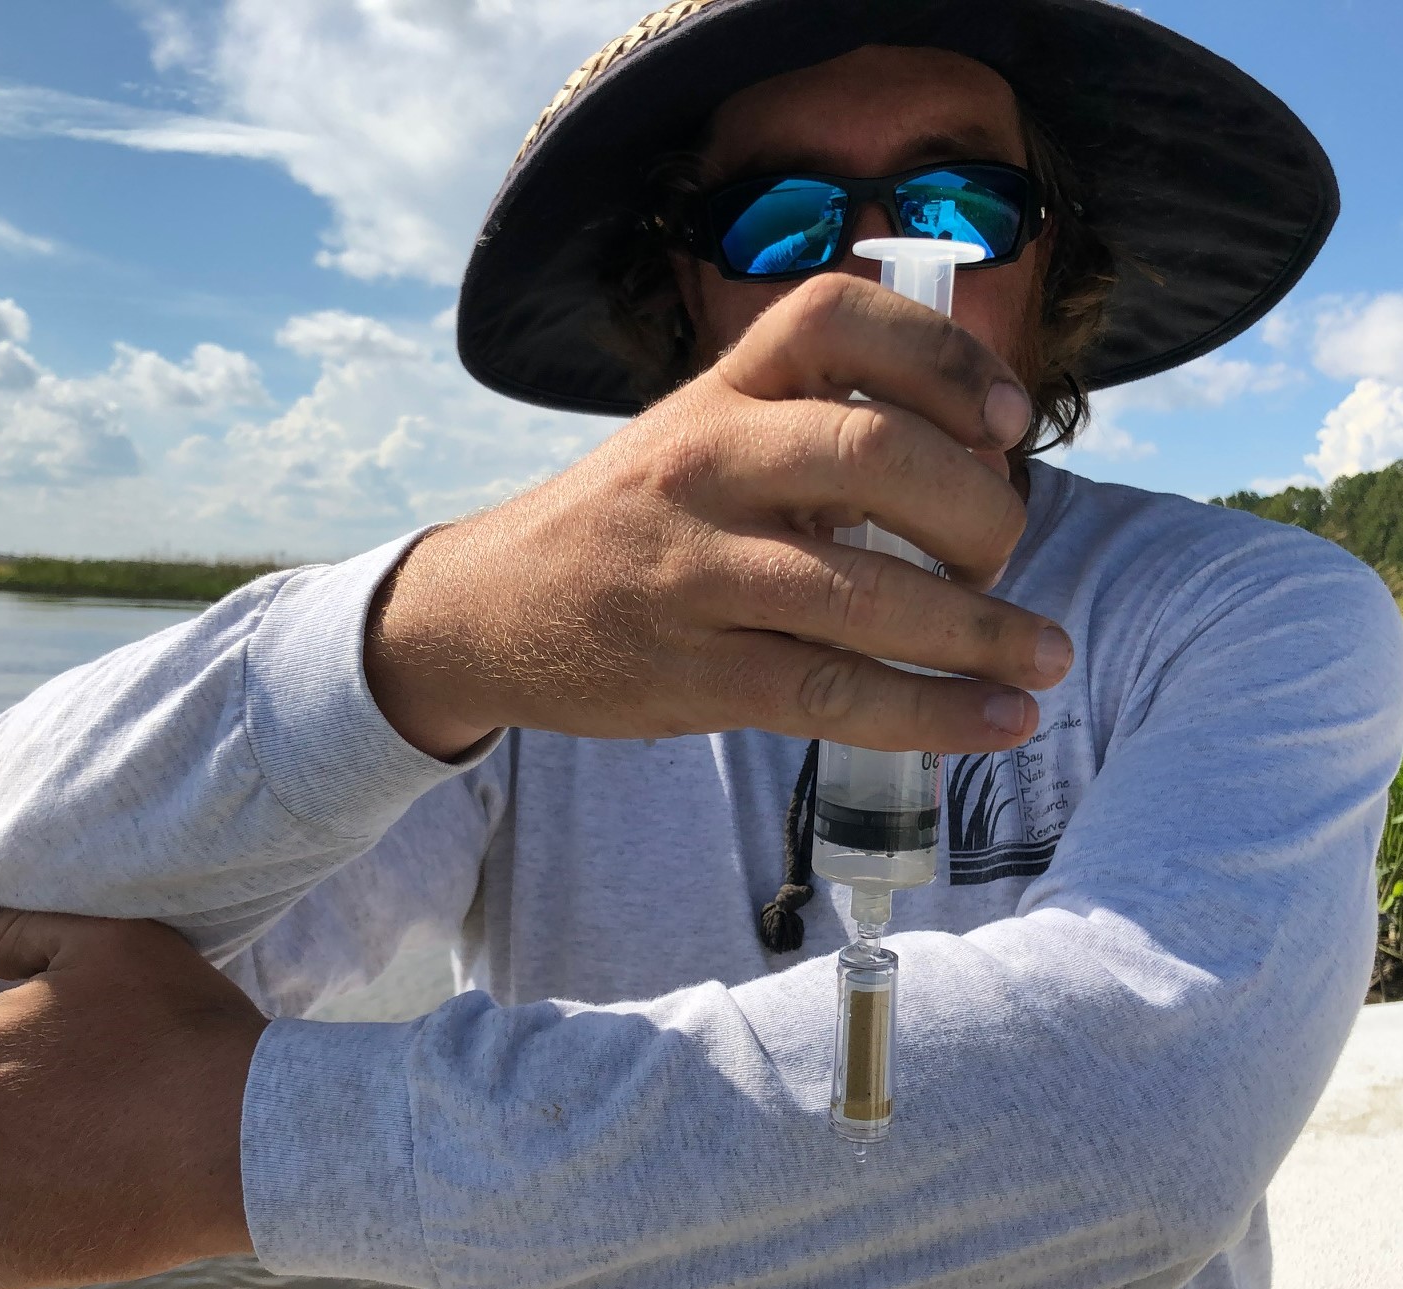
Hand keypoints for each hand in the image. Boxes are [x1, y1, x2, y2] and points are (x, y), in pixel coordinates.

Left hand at [0, 901, 266, 1288]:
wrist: (242, 1135)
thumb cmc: (179, 1029)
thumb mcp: (114, 945)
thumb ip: (19, 931)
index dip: (3, 1013)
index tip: (64, 1026)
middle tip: (83, 1080)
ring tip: (70, 1144)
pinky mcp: (11, 1261)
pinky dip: (21, 1225)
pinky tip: (80, 1195)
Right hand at [366, 274, 1071, 759]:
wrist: (492, 609)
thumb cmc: (627, 522)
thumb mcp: (696, 440)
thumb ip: (807, 434)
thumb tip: (973, 468)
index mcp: (716, 392)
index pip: (836, 319)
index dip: (944, 355)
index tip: (1005, 417)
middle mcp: (703, 464)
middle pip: (873, 455)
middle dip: (979, 510)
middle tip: (1002, 553)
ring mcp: (692, 574)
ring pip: (861, 594)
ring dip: (980, 630)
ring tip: (1045, 656)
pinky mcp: (693, 675)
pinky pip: (831, 695)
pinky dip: (932, 713)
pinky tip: (998, 721)